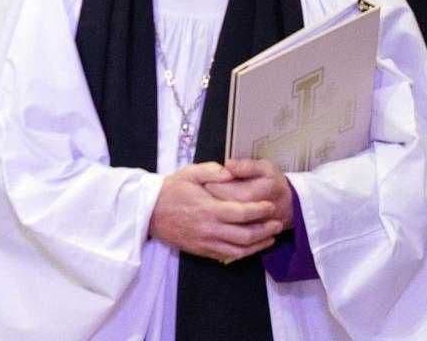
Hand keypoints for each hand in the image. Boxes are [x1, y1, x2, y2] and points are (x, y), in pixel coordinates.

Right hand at [149, 161, 282, 260]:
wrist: (149, 213)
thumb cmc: (170, 190)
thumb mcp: (189, 173)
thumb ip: (212, 171)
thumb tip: (231, 171)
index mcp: (208, 209)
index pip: (240, 213)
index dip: (258, 211)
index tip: (270, 205)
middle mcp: (209, 229)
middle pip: (244, 235)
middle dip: (264, 230)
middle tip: (277, 223)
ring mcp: (206, 243)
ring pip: (238, 250)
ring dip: (258, 245)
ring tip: (271, 237)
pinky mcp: (202, 251)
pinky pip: (227, 256)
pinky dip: (243, 253)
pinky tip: (252, 246)